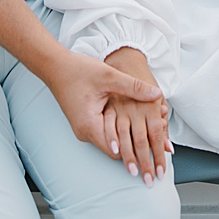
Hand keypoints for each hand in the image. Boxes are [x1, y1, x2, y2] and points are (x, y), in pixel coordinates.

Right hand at [47, 50, 164, 166]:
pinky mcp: (87, 123)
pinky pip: (107, 133)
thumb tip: (157, 95)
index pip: (117, 150)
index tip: (157, 150)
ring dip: (131, 140)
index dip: (138, 151)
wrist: (56, 67)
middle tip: (162, 148)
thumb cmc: (79, 71)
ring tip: (155, 140)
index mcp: (89, 125)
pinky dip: (122, 132)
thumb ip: (134, 87)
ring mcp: (85, 129)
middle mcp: (85, 132)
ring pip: (112, 143)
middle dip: (137, 148)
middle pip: (116, 150)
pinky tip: (138, 126)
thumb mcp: (109, 76)